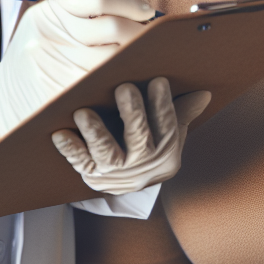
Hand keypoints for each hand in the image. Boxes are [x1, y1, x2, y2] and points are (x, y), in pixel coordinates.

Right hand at [0, 0, 152, 143]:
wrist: (4, 98)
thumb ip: (82, 6)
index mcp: (50, 14)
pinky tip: (131, 76)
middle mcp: (53, 38)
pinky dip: (124, 78)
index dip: (128, 1)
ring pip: (116, 58)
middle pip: (114, 28)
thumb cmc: (37, 54)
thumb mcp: (48, 21)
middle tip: (154, 36)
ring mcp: (59, 68)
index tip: (146, 10)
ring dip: (137, 56)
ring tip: (146, 56)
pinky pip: (108, 82)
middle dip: (141, 31)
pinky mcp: (66, 94)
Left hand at [52, 77, 210, 194]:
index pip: (168, 128)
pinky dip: (69, 149)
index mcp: (166, 155)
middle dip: (133, 114)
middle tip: (124, 88)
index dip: (163, 104)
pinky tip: (59, 133)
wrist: (131, 182)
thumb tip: (203, 93)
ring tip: (84, 113)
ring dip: (95, 133)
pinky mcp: (92, 176)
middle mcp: (142, 168)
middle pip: (139, 140)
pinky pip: (80, 163)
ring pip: (107, 155)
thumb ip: (183, 112)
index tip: (157, 80)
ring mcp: (116, 175)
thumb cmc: (151, 145)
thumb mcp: (170, 132)